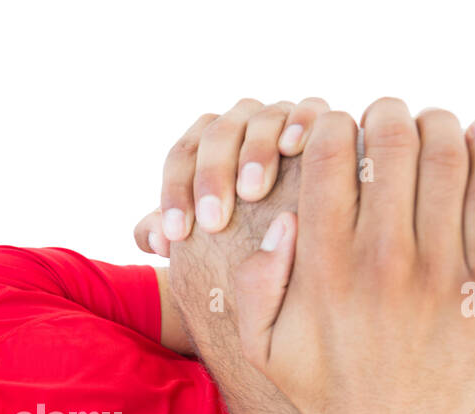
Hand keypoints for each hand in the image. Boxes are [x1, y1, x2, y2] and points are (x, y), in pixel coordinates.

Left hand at [134, 97, 330, 256]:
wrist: (297, 228)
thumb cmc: (244, 235)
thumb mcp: (206, 241)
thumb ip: (172, 236)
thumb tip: (155, 239)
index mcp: (204, 145)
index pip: (182, 158)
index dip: (174, 194)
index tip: (176, 237)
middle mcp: (239, 123)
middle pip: (217, 136)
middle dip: (212, 177)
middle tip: (213, 223)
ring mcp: (278, 116)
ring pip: (261, 121)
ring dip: (255, 153)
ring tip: (252, 191)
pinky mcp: (319, 117)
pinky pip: (310, 110)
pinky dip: (300, 122)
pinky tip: (293, 148)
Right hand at [230, 100, 474, 413]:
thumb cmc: (319, 386)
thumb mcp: (258, 344)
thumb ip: (252, 278)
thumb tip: (286, 217)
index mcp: (322, 264)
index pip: (331, 152)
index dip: (335, 123)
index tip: (340, 130)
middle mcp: (379, 259)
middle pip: (392, 139)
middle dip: (388, 113)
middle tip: (388, 118)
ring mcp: (437, 271)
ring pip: (447, 154)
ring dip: (440, 122)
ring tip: (434, 124)